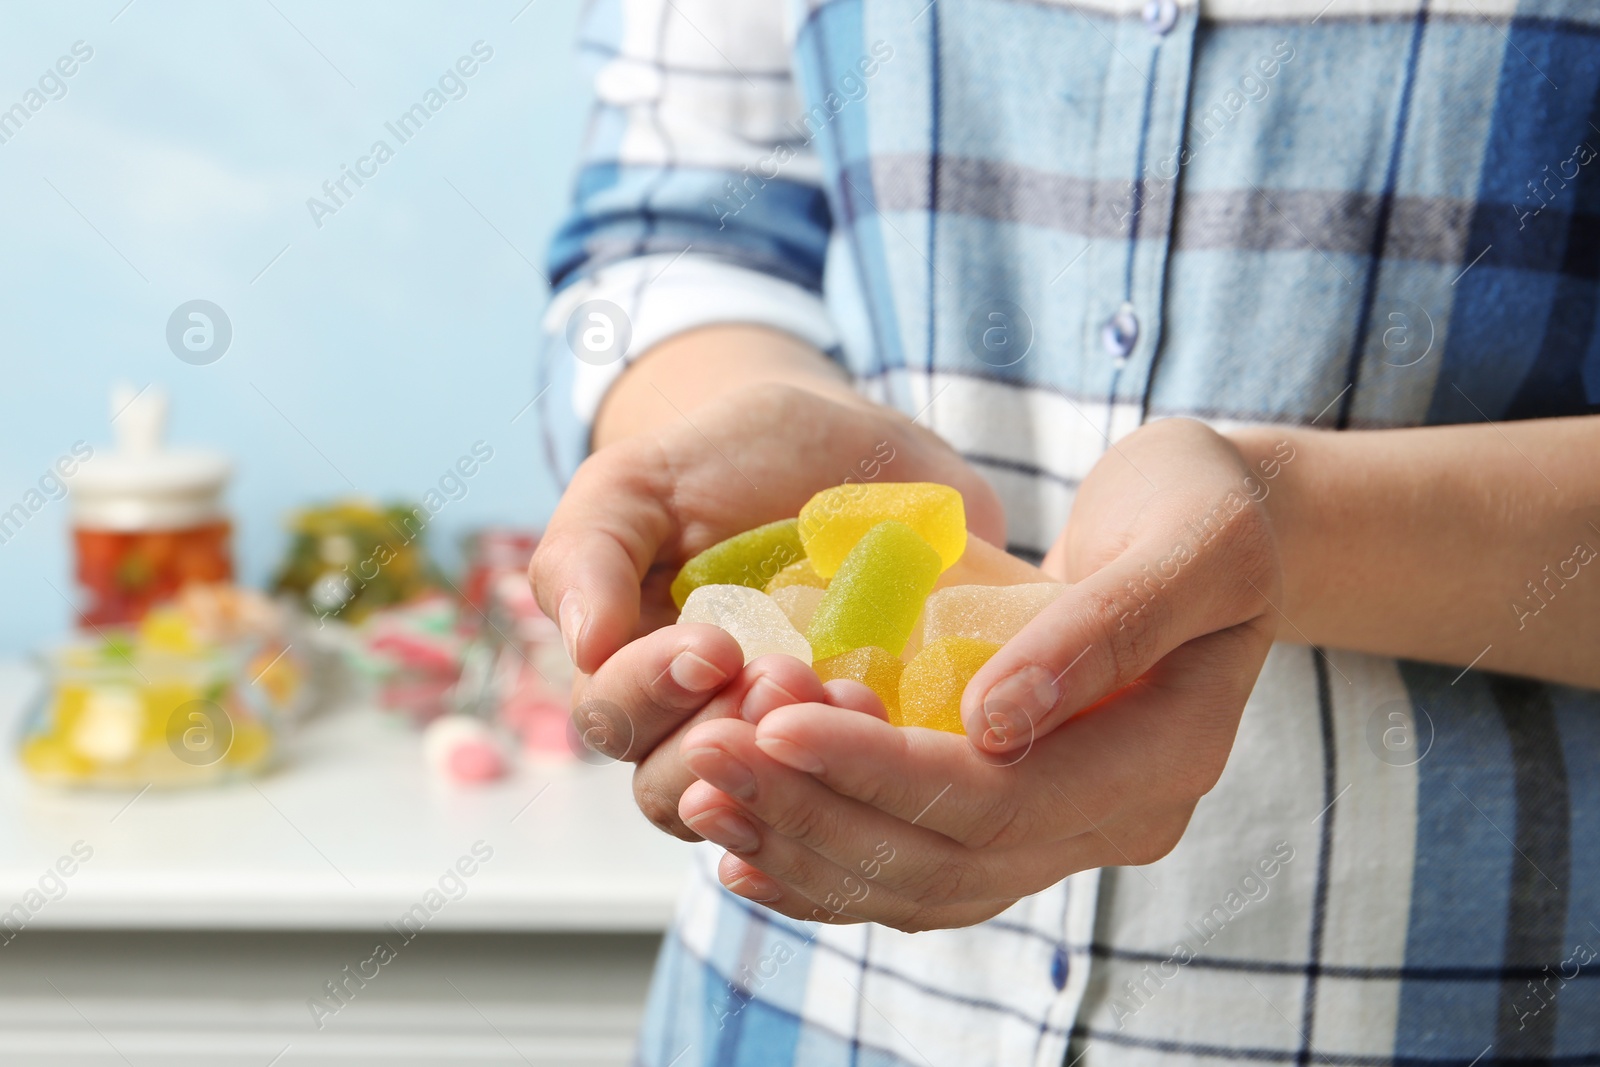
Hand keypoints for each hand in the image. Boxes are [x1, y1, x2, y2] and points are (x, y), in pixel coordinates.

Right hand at [530, 381, 1003, 837]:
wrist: (847, 444)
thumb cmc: (725, 460)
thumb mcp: (642, 480)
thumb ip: (590, 550)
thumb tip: (584, 643)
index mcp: (632, 671)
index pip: (614, 716)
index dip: (653, 692)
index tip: (713, 645)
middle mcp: (700, 725)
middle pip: (679, 787)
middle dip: (727, 736)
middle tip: (784, 673)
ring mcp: (785, 746)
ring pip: (766, 809)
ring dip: (799, 769)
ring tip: (851, 696)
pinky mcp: (867, 747)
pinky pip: (857, 797)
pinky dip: (872, 778)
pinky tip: (900, 732)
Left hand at [672, 418, 1283, 926]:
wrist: (1216, 535)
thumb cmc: (1206, 511)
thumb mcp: (1191, 539)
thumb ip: (1104, 626)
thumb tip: (993, 722)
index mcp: (1165, 758)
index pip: (1000, 798)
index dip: (879, 767)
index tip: (775, 717)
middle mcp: (1115, 821)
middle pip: (946, 858)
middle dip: (815, 809)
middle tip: (704, 752)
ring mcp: (1068, 830)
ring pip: (921, 881)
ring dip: (804, 845)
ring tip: (702, 794)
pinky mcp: (1019, 816)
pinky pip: (917, 869)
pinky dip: (827, 862)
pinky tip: (744, 845)